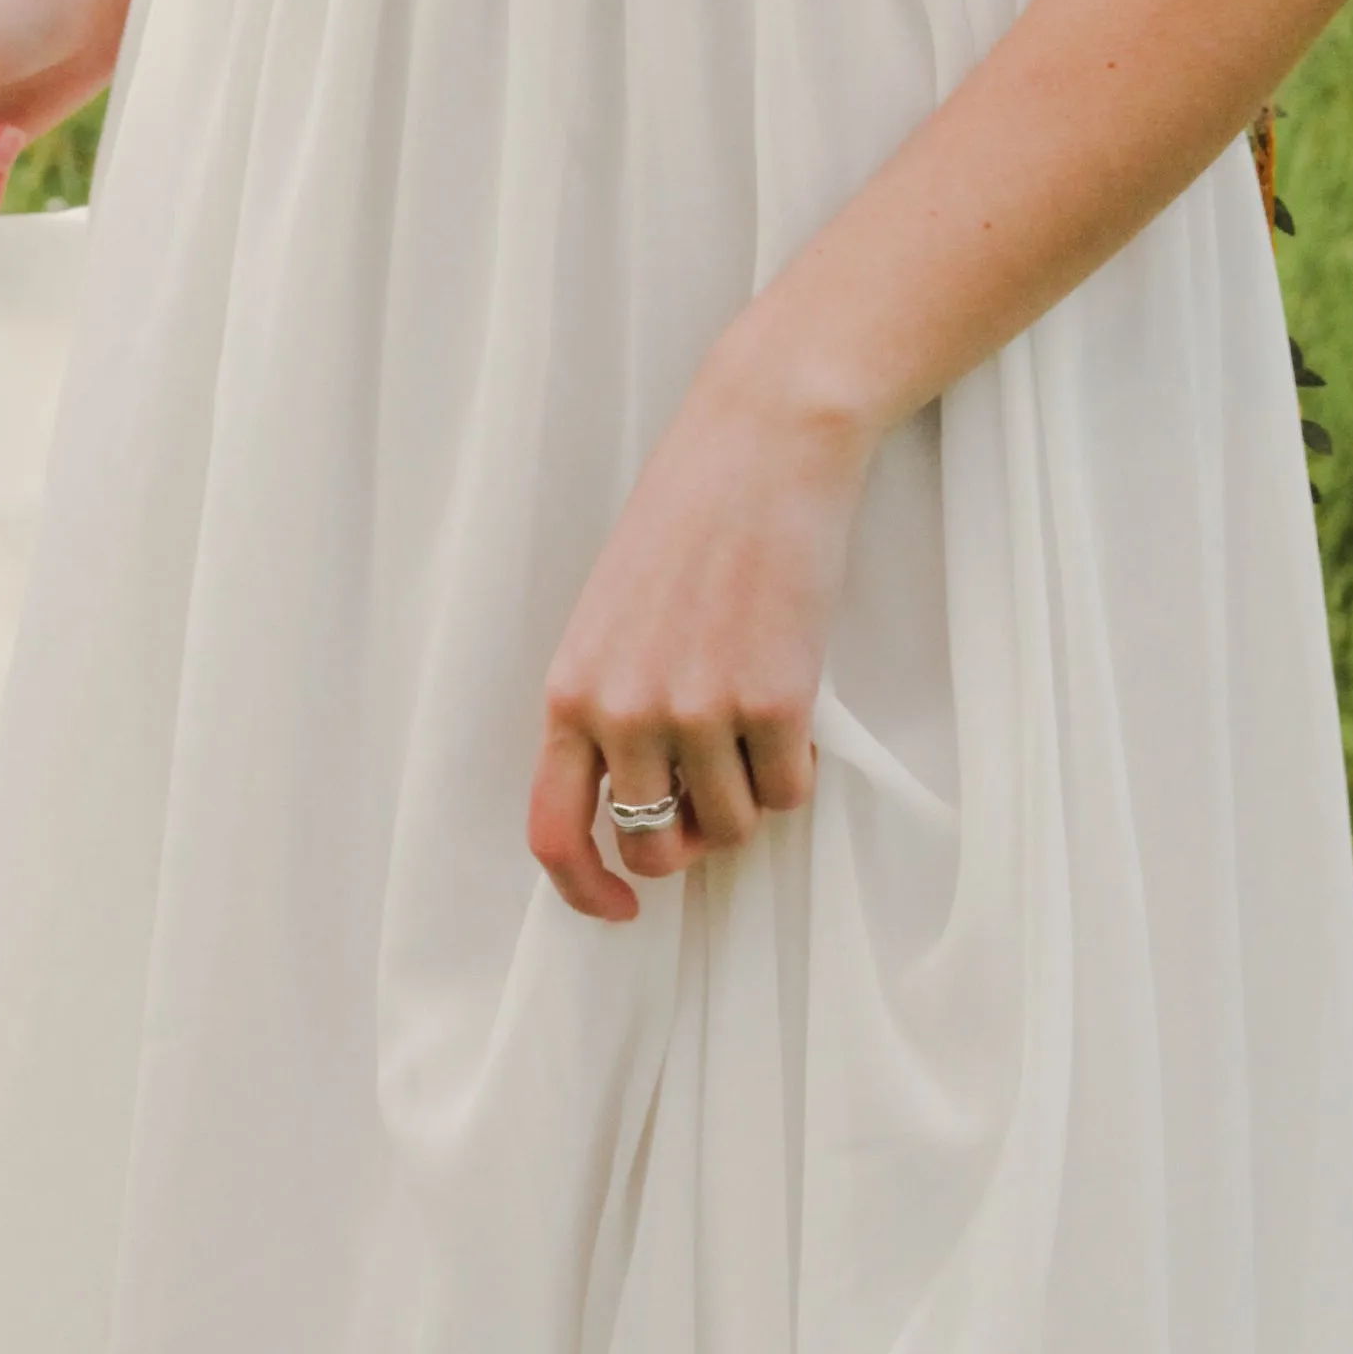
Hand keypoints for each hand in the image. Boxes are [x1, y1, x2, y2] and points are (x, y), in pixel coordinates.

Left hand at [527, 336, 873, 923]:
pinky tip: (796, 700)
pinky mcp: (771, 704)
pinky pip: (789, 794)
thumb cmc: (690, 522)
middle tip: (719, 787)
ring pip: (731, 827)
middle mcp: (623, 712)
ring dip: (752, 791)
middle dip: (691, 839)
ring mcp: (696, 712)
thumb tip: (641, 809)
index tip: (621, 908)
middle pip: (652, 850)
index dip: (586, 891)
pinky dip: (800, 766)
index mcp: (572, 690)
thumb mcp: (614, 618)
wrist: (761, 445)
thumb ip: (612, 709)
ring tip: (758, 712)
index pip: (552, 832)